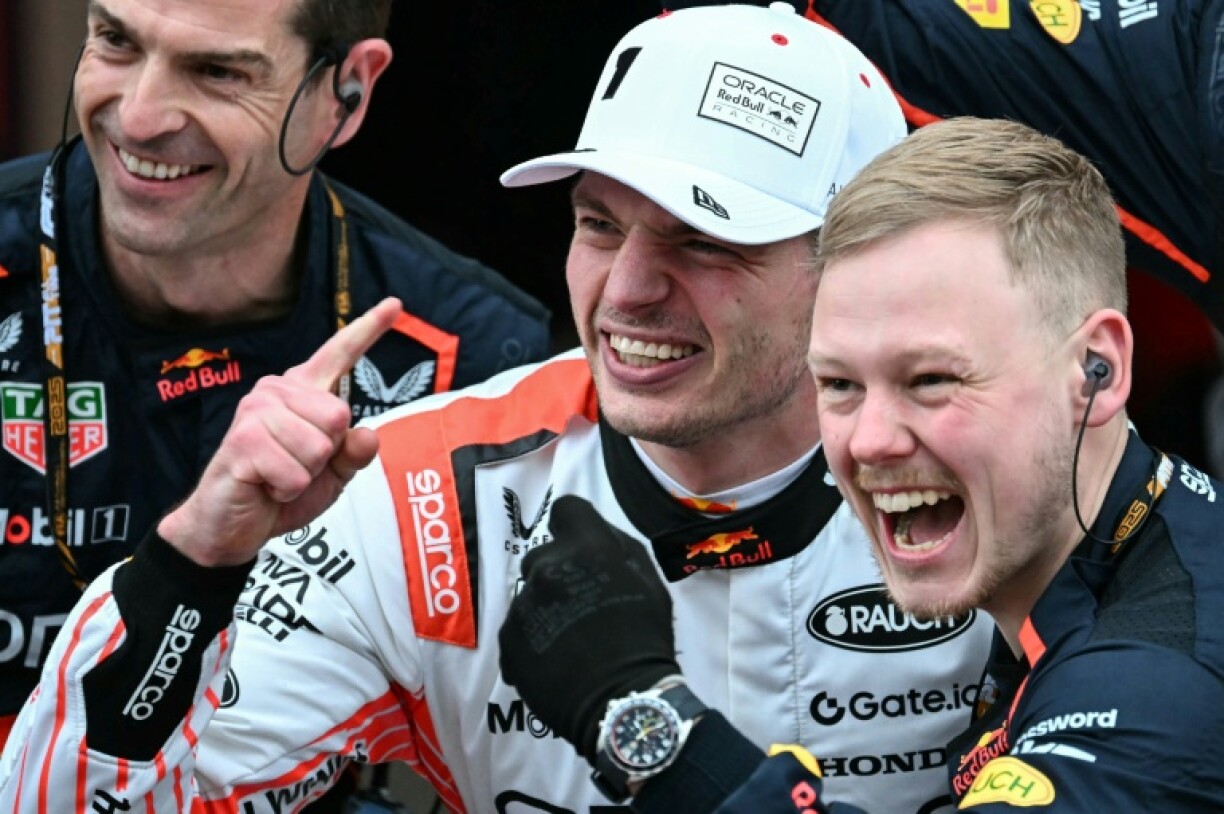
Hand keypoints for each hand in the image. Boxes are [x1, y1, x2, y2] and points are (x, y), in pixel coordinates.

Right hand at [157, 297, 402, 565]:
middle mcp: (277, 391)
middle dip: (326, 456)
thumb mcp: (332, 475)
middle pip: (339, 418)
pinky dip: (288, 491)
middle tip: (295, 466)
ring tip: (277, 477)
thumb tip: (368, 435)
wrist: (232, 525)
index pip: (340, 354)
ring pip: (319, 447)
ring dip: (305, 476)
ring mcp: (256, 411)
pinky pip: (296, 473)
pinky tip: (265, 486)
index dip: (369, 329)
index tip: (395, 304)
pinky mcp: (244, 440)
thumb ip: (353, 453)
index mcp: (303, 392)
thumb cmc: (281, 491)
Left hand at [498, 495, 680, 761]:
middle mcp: (547, 567)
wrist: (622, 701)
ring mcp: (523, 604)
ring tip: (570, 641)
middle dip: (559, 572)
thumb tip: (594, 533)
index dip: (575, 526)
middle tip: (582, 605)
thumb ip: (618, 547)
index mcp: (586, 546)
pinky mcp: (508, 638)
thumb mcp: (649, 581)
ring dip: (545, 608)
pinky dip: (532, 640)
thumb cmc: (645, 637)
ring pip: (530, 594)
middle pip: (543, 554)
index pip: (566, 509)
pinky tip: (555, 660)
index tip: (583, 548)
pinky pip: (517, 628)